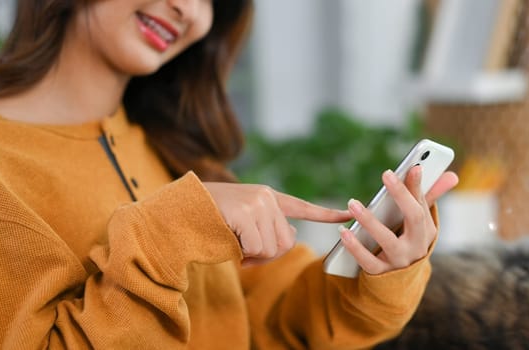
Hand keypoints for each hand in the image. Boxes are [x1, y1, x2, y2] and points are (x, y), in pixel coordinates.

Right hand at [204, 183, 352, 265]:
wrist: (179, 211)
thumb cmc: (210, 221)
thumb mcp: (242, 223)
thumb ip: (266, 230)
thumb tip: (288, 240)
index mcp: (267, 197)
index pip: (301, 207)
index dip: (325, 213)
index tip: (349, 212)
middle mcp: (266, 197)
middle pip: (286, 242)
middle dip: (266, 254)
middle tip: (244, 253)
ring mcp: (257, 203)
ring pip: (272, 248)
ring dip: (252, 256)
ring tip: (233, 243)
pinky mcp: (247, 213)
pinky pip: (256, 249)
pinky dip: (242, 254)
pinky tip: (228, 240)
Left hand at [339, 167, 458, 273]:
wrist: (398, 283)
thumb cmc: (407, 241)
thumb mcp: (418, 223)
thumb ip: (428, 197)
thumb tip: (453, 175)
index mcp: (427, 231)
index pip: (423, 203)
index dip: (418, 186)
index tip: (412, 167)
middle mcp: (418, 246)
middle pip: (414, 217)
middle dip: (402, 194)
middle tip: (386, 173)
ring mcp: (401, 262)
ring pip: (388, 240)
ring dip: (370, 220)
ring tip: (352, 203)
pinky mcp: (382, 274)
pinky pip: (368, 260)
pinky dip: (355, 246)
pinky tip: (344, 232)